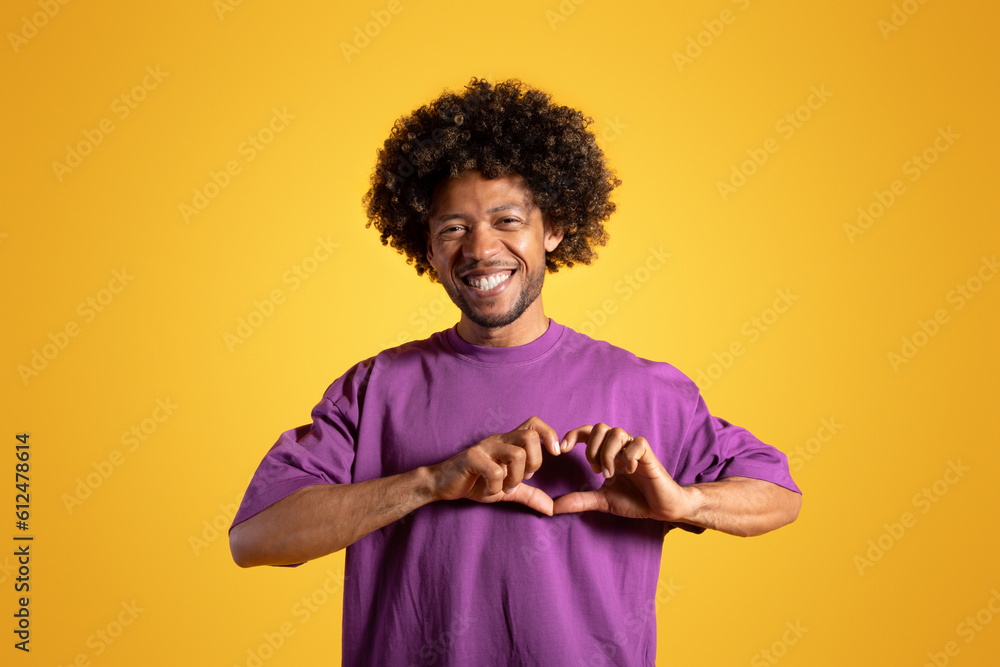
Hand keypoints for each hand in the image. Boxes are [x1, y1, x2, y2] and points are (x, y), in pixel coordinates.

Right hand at [427, 416, 561, 515]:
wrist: (442, 485)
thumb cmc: (475, 483)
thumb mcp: (507, 490)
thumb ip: (529, 495)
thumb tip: (552, 509)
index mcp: (509, 442)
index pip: (534, 424)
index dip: (550, 434)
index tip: (555, 454)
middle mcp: (499, 440)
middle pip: (530, 437)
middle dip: (534, 463)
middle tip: (521, 479)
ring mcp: (485, 447)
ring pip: (516, 454)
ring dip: (515, 478)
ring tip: (504, 488)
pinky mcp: (472, 458)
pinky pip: (495, 471)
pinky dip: (495, 487)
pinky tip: (487, 491)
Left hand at [552, 423, 692, 520]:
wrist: (660, 508)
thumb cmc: (634, 500)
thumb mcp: (602, 501)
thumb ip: (579, 501)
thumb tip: (553, 507)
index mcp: (606, 453)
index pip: (587, 433)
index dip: (573, 435)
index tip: (562, 449)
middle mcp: (619, 447)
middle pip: (600, 427)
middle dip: (592, 449)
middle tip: (596, 471)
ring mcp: (634, 449)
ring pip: (617, 432)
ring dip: (608, 453)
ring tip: (611, 473)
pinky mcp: (650, 455)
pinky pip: (637, 443)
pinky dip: (629, 456)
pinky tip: (630, 471)